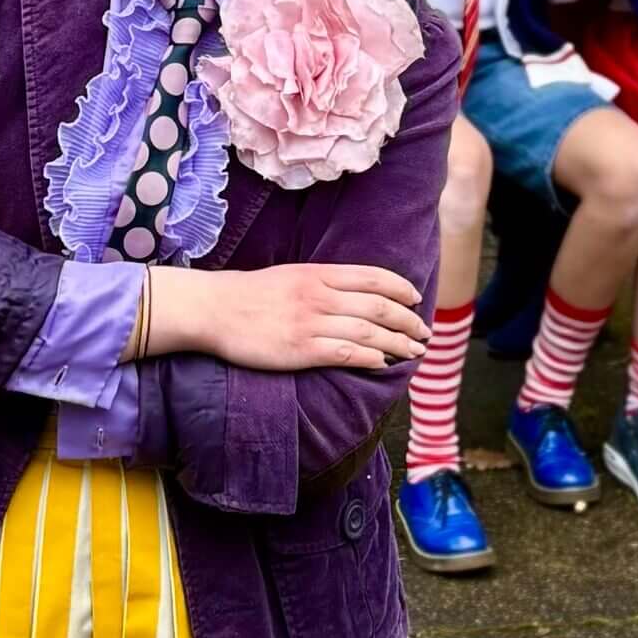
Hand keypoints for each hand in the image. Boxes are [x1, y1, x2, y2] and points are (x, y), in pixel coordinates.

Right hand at [153, 262, 428, 373]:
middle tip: (423, 333)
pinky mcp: (301, 350)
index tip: (416, 299)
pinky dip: (370, 358)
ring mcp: (311, 323)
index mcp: (318, 273)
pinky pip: (346, 353)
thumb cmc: (249, 294)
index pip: (372, 277)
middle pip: (378, 307)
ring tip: (414, 351)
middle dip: (407, 320)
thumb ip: (321, 282)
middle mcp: (320, 295)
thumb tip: (353, 295)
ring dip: (398, 342)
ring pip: (369, 332)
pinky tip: (383, 364)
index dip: (400, 289)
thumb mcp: (290, 275)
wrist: (214, 309)